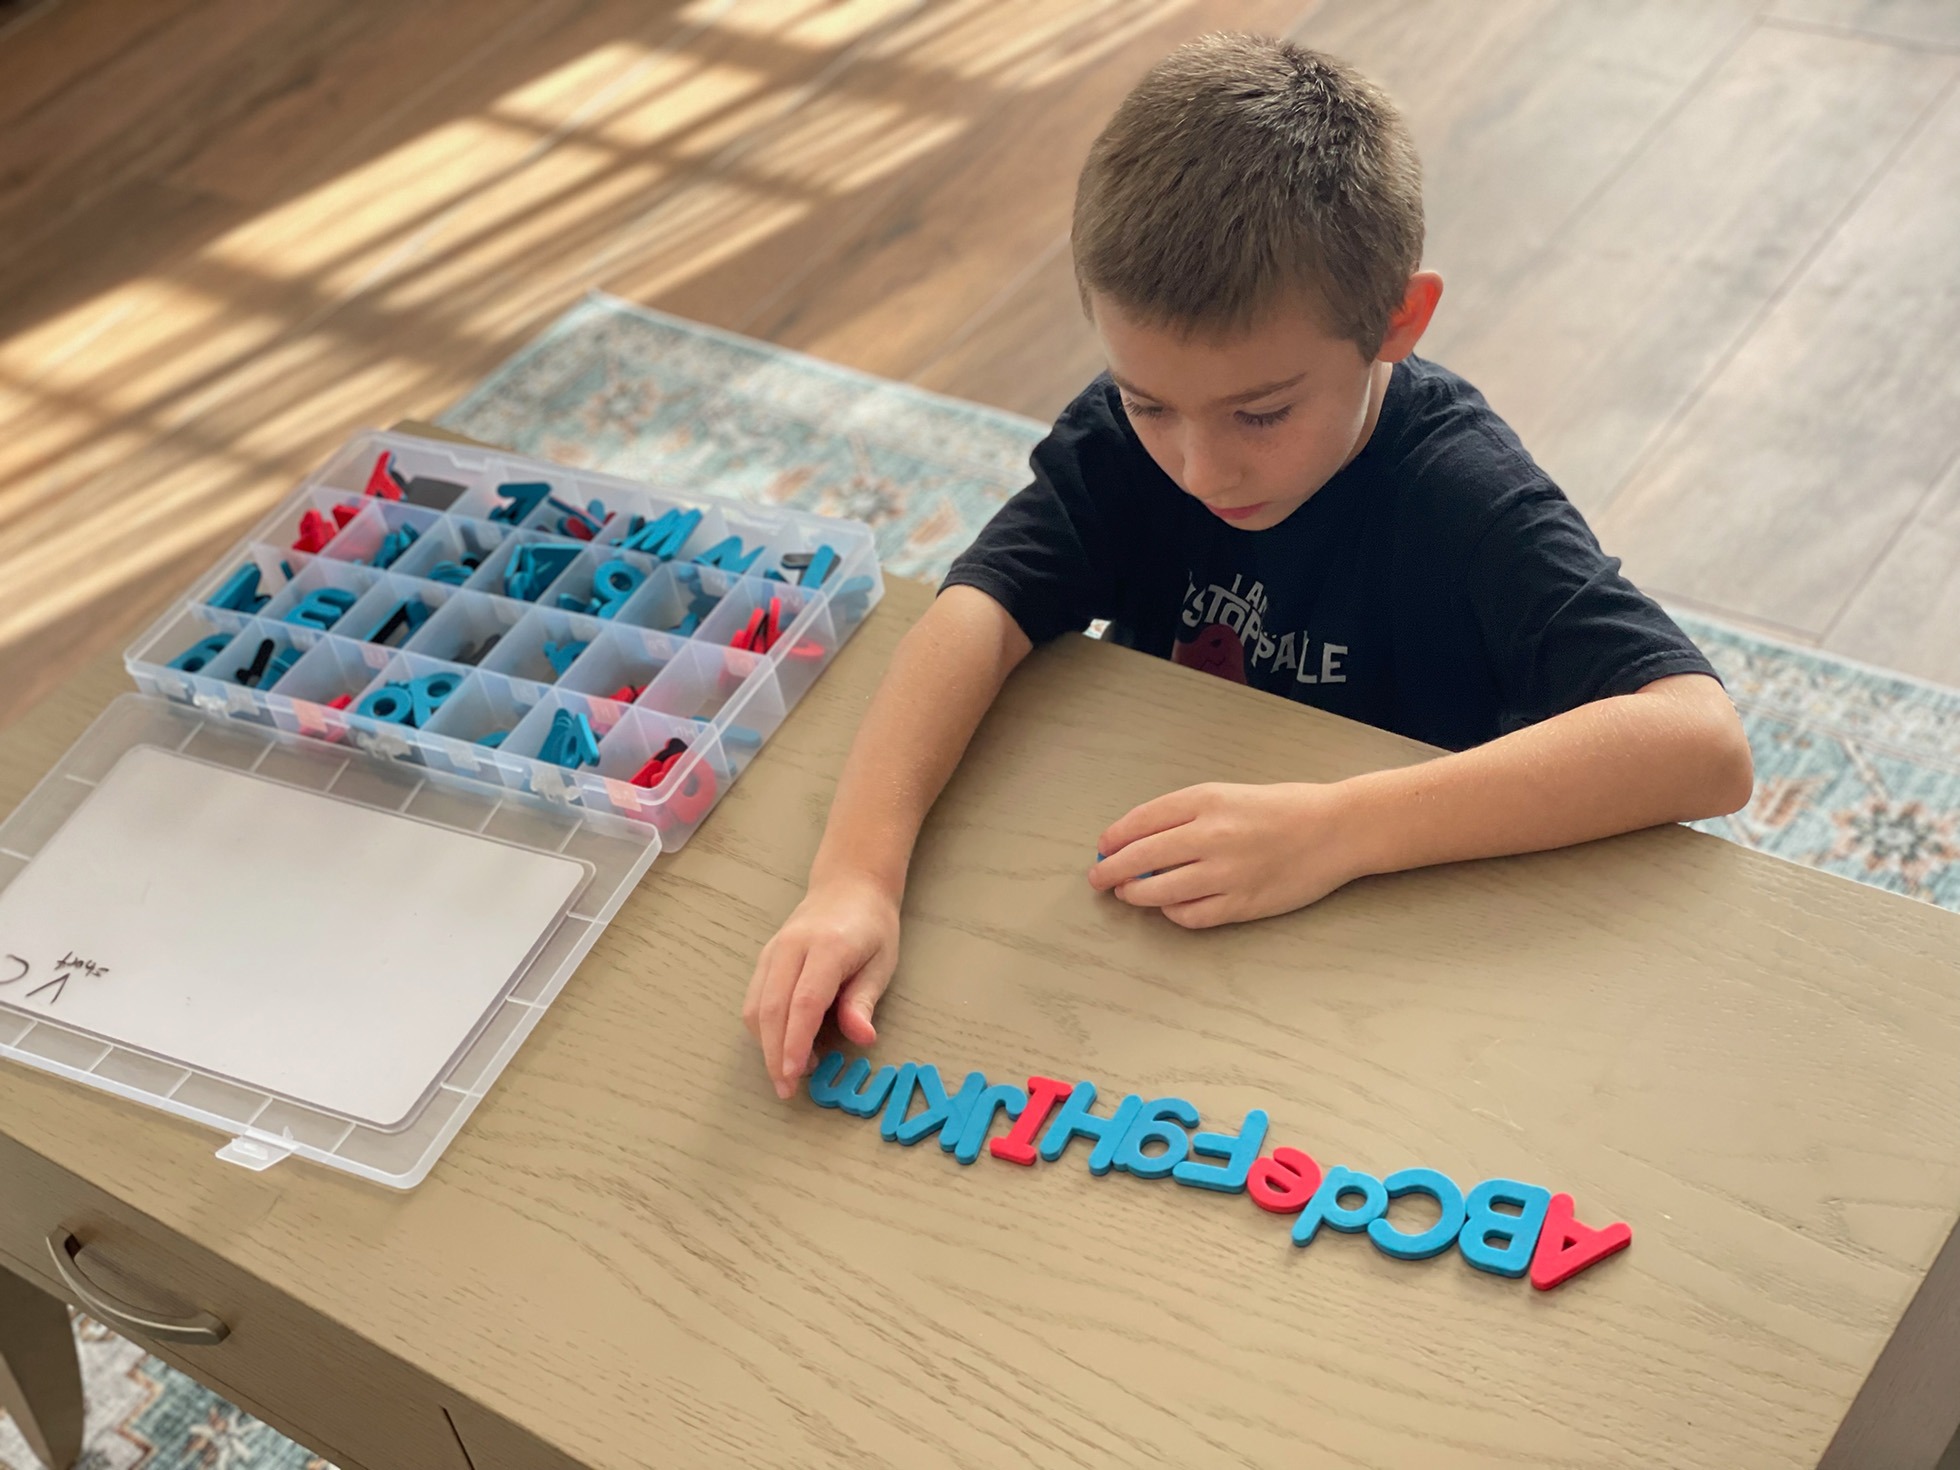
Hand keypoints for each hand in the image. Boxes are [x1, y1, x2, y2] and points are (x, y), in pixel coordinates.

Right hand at [743, 874, 900, 1099]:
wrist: (848, 885)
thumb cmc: (872, 927)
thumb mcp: (882, 962)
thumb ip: (864, 1000)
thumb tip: (862, 1038)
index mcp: (826, 947)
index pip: (804, 1001)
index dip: (796, 1042)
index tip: (794, 1075)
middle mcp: (791, 947)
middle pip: (771, 1008)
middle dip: (774, 1054)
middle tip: (787, 1089)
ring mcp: (772, 951)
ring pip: (755, 1006)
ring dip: (765, 1045)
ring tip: (789, 1072)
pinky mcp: (764, 958)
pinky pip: (754, 998)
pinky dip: (762, 1029)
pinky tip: (781, 1045)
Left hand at [1089, 781, 1367, 928]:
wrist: (1336, 829)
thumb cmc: (1283, 807)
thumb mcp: (1229, 795)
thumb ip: (1185, 815)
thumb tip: (1139, 841)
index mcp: (1206, 801)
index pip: (1141, 821)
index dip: (1114, 837)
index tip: (1102, 847)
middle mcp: (1212, 835)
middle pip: (1141, 858)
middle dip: (1110, 870)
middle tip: (1097, 878)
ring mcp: (1227, 872)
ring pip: (1159, 891)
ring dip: (1136, 894)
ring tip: (1129, 893)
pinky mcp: (1243, 903)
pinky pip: (1191, 915)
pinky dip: (1173, 913)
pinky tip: (1170, 907)